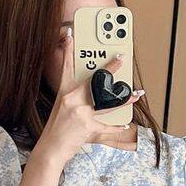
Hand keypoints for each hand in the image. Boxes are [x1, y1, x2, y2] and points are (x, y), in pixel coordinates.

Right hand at [39, 33, 143, 166]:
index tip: (70, 35)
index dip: (67, 51)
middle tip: (122, 59)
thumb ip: (76, 99)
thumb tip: (93, 93)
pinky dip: (116, 127)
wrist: (50, 149)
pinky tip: (125, 125)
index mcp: (63, 93)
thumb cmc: (56, 129)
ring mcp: (80, 113)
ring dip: (124, 99)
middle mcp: (71, 100)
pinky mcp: (87, 127)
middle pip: (94, 81)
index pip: (66, 68)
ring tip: (136, 94)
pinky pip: (107, 126)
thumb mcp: (62, 109)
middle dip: (110, 70)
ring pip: (107, 102)